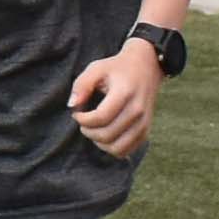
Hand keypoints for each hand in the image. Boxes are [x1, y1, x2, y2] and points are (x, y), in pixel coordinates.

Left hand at [67, 44, 159, 159]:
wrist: (146, 67)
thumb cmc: (117, 68)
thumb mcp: (96, 68)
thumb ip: (82, 85)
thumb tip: (72, 105)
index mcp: (125, 93)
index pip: (101, 117)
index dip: (83, 120)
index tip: (77, 114)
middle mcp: (137, 110)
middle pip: (107, 135)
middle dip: (88, 132)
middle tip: (83, 122)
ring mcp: (144, 122)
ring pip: (117, 148)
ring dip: (99, 143)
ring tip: (94, 130)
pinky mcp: (146, 130)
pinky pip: (126, 150)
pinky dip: (112, 148)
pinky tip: (105, 135)